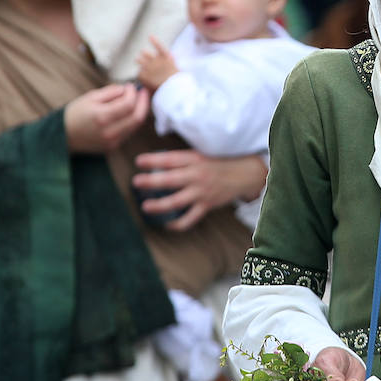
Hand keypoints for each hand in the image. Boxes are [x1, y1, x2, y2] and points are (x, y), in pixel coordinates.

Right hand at [64, 83, 149, 154]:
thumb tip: (127, 89)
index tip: (131, 86)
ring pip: (136, 125)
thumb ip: (111, 92)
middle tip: (142, 92)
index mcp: (102, 117)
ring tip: (137, 100)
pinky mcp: (113, 146)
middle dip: (143, 102)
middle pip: (138, 117)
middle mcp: (110, 132)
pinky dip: (132, 120)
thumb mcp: (90, 97)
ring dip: (140, 111)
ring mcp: (113, 142)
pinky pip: (129, 132)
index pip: (129, 104)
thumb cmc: (75, 113)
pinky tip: (129, 112)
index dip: (134, 93)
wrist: (63, 136)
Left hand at [132, 151, 267, 231]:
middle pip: (171, 180)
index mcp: (194, 160)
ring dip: (159, 205)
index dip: (153, 160)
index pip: (170, 159)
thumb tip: (155, 164)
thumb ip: (181, 160)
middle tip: (136, 182)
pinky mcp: (207, 206)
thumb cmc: (218, 163)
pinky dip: (177, 224)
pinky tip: (166, 224)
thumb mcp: (200, 155)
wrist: (244, 174)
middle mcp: (197, 175)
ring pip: (177, 201)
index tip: (139, 161)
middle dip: (151, 182)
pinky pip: (189, 219)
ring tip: (145, 207)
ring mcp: (202, 192)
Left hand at [136, 36, 178, 90]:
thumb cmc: (177, 81)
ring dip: (139, 61)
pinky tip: (143, 78)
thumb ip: (172, 60)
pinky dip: (140, 75)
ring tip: (138, 61)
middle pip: (145, 53)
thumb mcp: (177, 68)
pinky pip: (139, 72)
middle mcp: (157, 60)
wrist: (173, 89)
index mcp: (167, 58)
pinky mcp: (144, 74)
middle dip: (144, 55)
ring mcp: (150, 66)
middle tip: (142, 56)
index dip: (154, 41)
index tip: (150, 36)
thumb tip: (172, 55)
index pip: (159, 47)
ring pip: (139, 60)